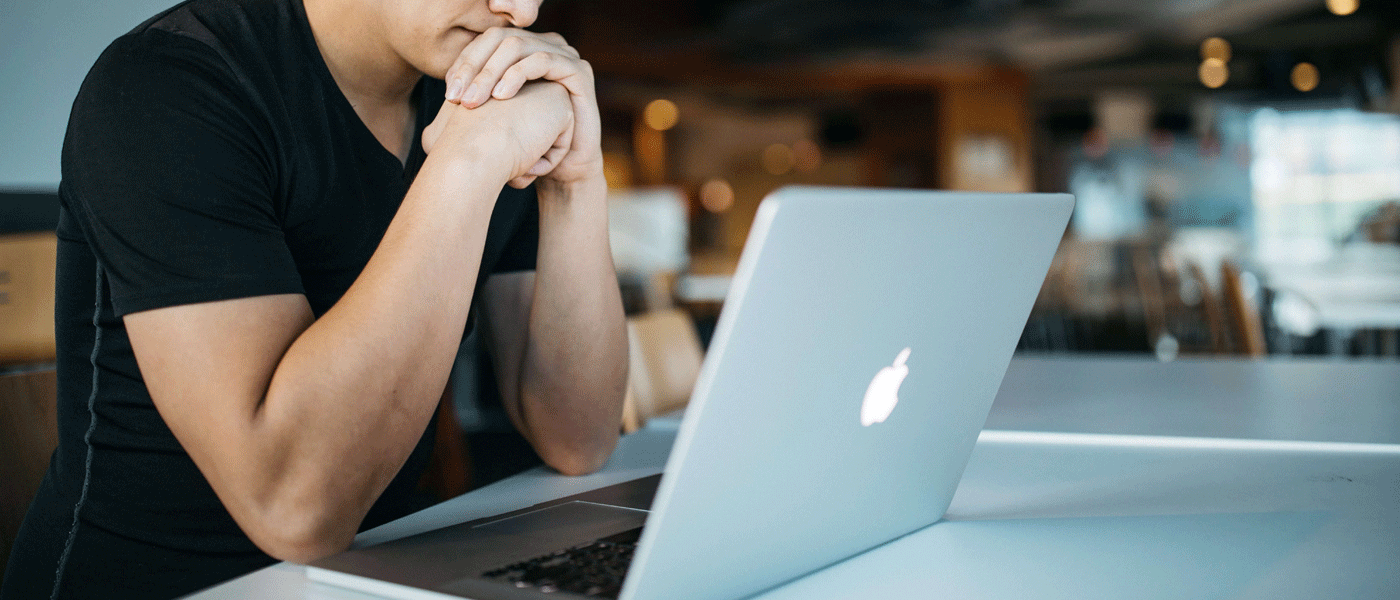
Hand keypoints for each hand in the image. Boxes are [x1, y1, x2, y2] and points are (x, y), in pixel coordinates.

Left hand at [443, 28, 602, 185]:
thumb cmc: (527, 145)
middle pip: (498, 39)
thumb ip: (476, 97)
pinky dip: (517, 74)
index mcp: (523, 52)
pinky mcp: (578, 71)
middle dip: (473, 67)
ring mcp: (563, 55)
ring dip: (490, 72)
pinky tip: (501, 97)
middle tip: (457, 98)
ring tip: (474, 101)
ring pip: (517, 46)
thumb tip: (446, 88)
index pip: (485, 42)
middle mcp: (543, 47)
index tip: (448, 94)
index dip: (464, 63)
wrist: (563, 168)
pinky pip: (542, 61)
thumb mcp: (495, 118)